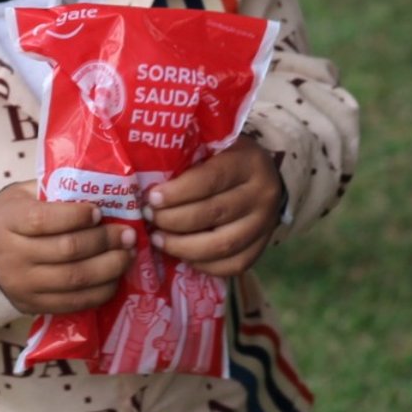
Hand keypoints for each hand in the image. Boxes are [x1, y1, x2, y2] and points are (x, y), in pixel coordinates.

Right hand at [0, 182, 134, 315]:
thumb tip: (104, 190)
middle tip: (127, 234)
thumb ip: (56, 190)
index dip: (76, 216)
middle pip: (66, 250)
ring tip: (128, 254)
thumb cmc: (16, 216)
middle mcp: (11, 256)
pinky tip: (115, 277)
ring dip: (110, 267)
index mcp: (7, 221)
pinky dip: (101, 291)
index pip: (43, 220)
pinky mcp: (34, 306)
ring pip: (75, 279)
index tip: (99, 211)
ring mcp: (22, 285)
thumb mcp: (26, 194)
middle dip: (104, 241)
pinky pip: (74, 303)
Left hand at [143, 136, 282, 276]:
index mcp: (248, 162)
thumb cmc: (226, 158)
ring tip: (158, 240)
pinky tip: (182, 256)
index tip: (152, 199)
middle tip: (150, 218)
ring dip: (184, 246)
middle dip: (174, 220)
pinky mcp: (262, 247)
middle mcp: (262, 194)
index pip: (211, 179)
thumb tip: (146, 178)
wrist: (265, 176)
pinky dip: (204, 265)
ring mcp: (265, 224)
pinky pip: (234, 265)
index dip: (178, 192)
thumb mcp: (213, 146)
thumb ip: (188, 157)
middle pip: (214, 213)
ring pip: (222, 244)